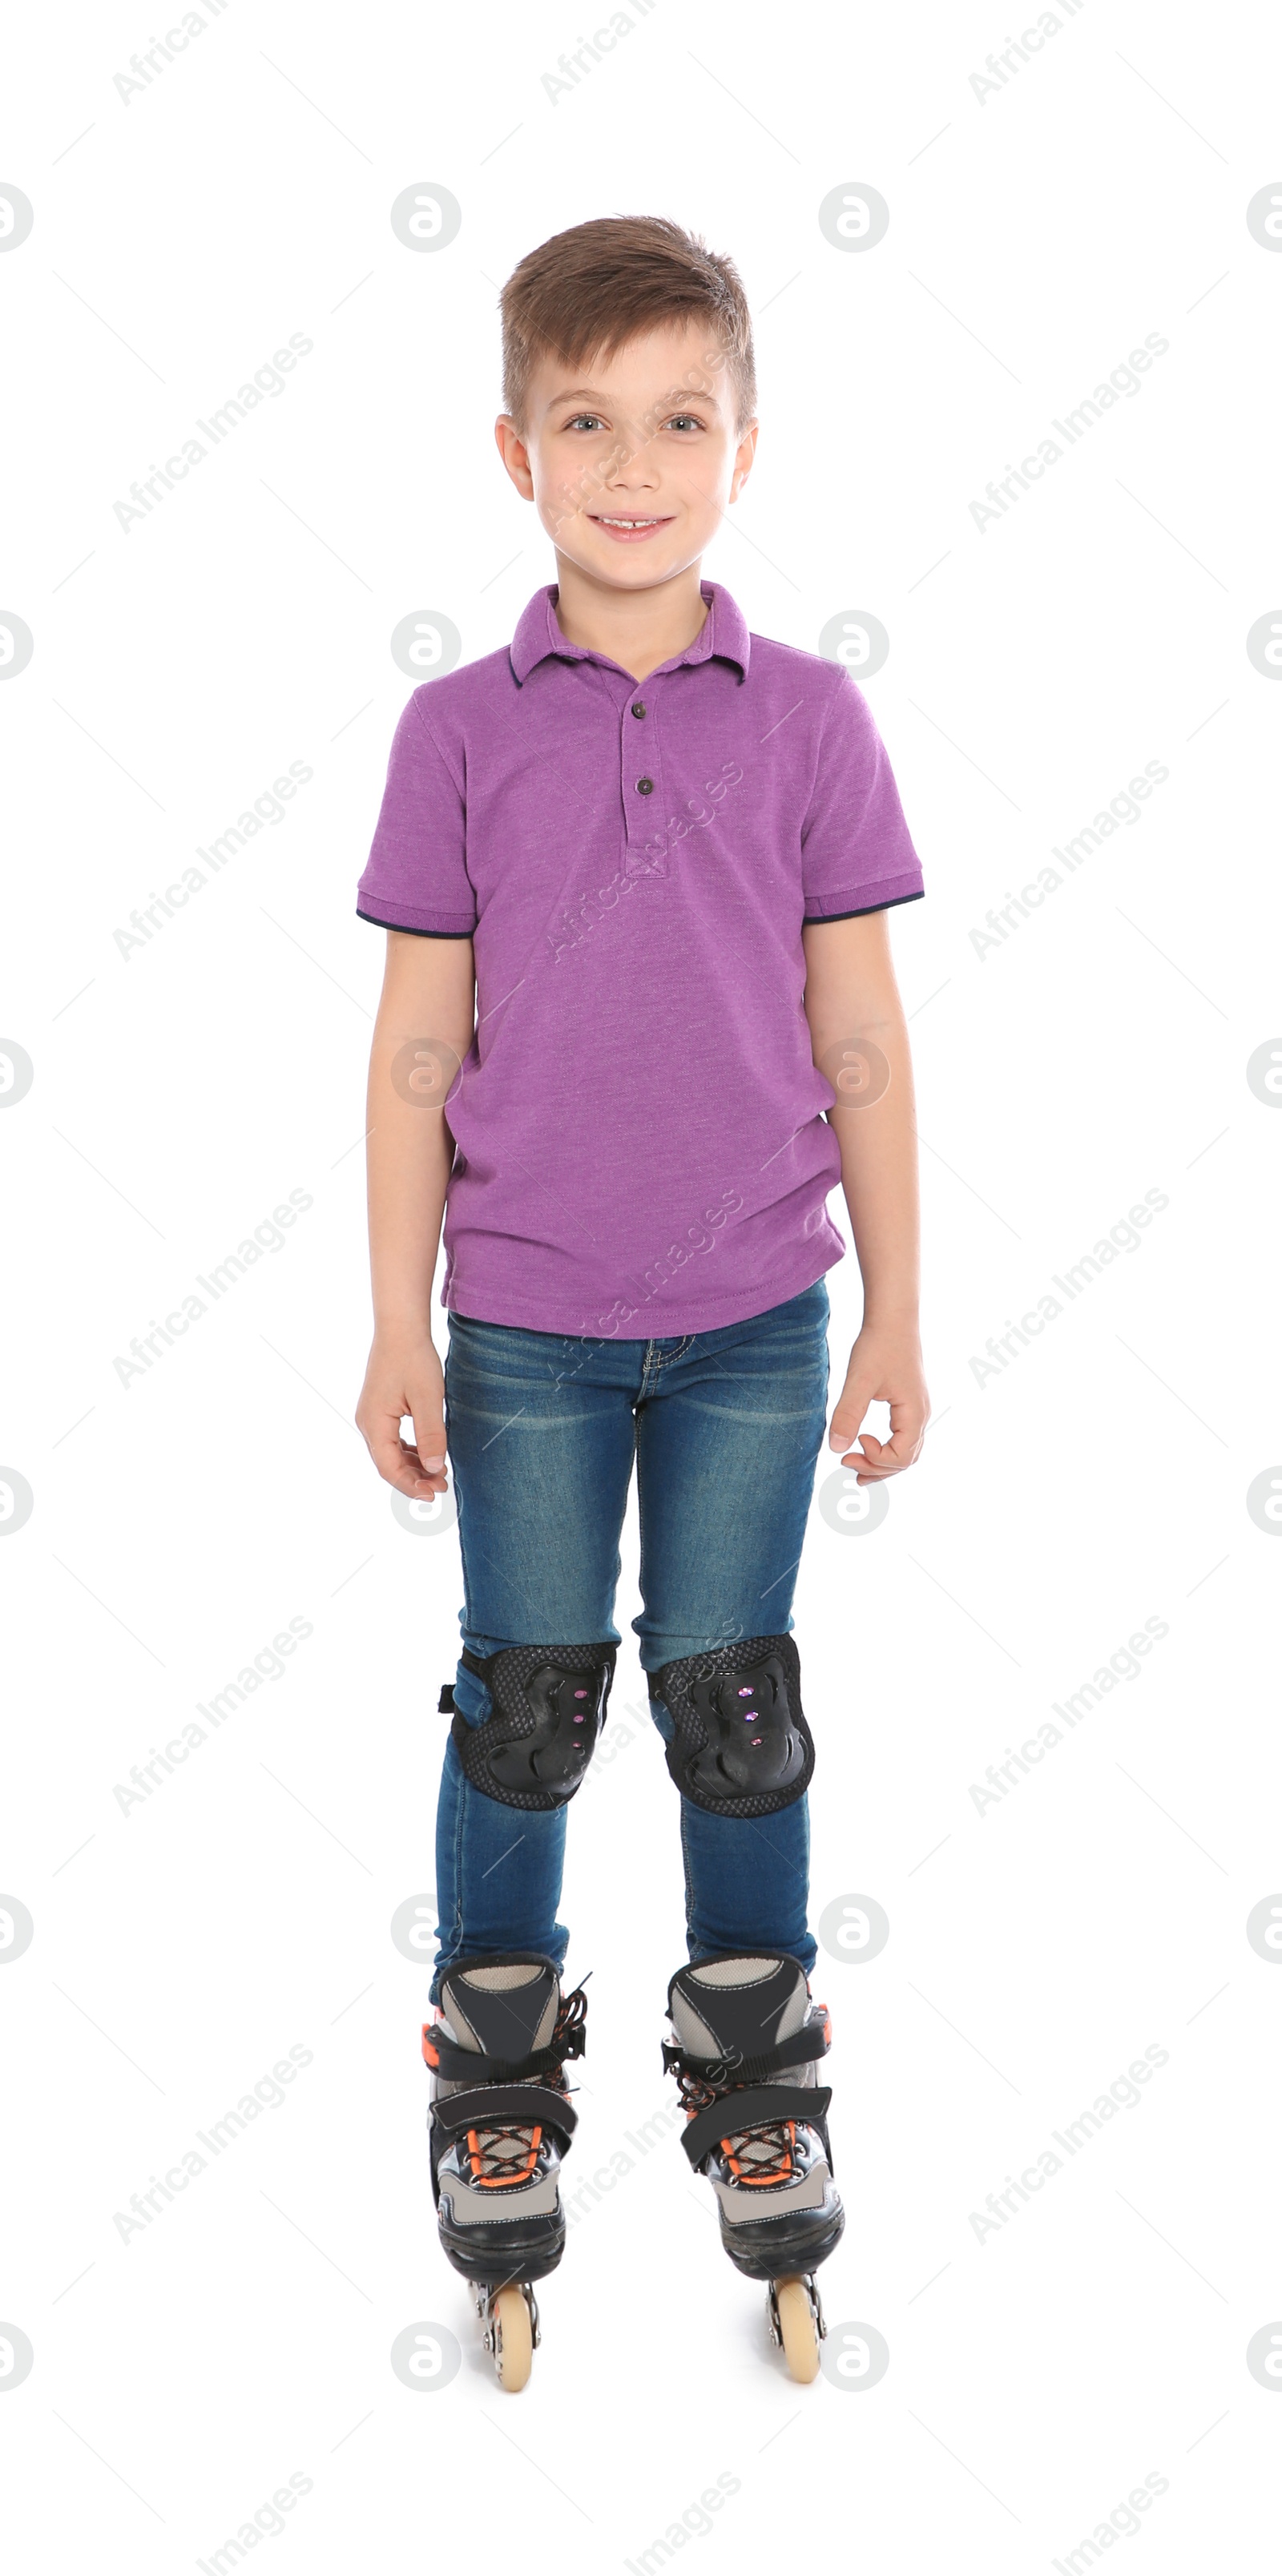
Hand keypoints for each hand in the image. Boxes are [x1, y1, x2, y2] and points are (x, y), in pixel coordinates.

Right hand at [355, 1333, 448, 1496]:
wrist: (400, 1329)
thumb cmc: (414, 1359)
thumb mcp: (428, 1399)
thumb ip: (431, 1435)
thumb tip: (434, 1468)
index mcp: (375, 1423)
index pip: (389, 1468)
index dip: (410, 1485)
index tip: (433, 1494)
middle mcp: (368, 1423)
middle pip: (387, 1464)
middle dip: (414, 1479)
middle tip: (442, 1486)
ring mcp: (372, 1417)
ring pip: (390, 1454)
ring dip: (413, 1466)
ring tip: (439, 1473)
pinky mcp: (379, 1410)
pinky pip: (392, 1441)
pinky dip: (409, 1452)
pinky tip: (428, 1455)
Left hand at [828, 1325, 928, 1483]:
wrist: (893, 1320)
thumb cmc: (879, 1346)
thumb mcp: (860, 1381)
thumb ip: (848, 1414)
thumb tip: (836, 1449)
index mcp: (914, 1414)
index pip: (901, 1457)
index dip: (875, 1458)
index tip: (855, 1441)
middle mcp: (921, 1416)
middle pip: (906, 1460)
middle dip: (877, 1468)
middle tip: (846, 1464)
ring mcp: (917, 1411)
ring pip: (907, 1451)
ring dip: (882, 1464)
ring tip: (856, 1469)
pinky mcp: (909, 1404)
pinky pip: (904, 1438)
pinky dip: (887, 1450)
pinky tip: (866, 1445)